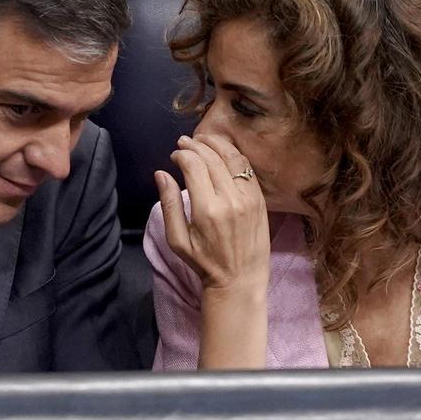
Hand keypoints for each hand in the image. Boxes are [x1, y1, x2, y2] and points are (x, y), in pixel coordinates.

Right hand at [155, 134, 270, 293]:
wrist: (239, 279)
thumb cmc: (204, 262)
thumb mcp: (177, 239)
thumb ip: (168, 204)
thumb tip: (161, 174)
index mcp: (207, 210)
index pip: (193, 165)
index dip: (181, 155)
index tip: (174, 157)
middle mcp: (230, 200)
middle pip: (212, 157)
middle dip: (195, 145)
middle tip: (184, 142)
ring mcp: (248, 198)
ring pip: (232, 158)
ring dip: (216, 144)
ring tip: (202, 140)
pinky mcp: (259, 200)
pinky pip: (247, 168)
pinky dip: (233, 155)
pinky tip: (222, 152)